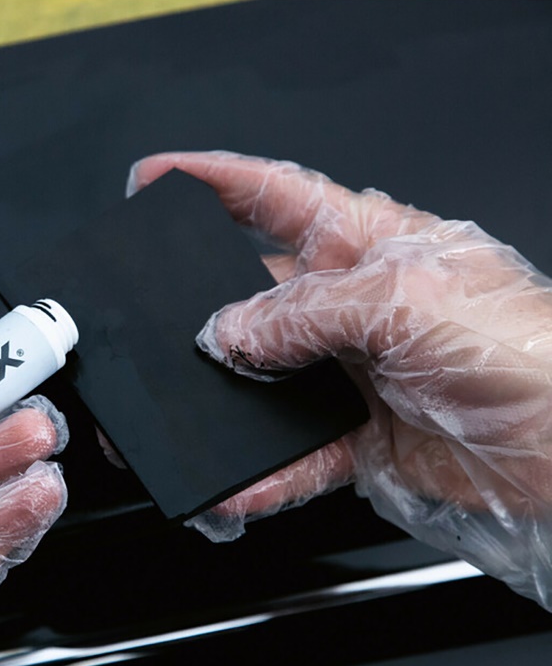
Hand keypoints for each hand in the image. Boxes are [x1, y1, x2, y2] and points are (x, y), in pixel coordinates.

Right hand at [129, 150, 551, 609]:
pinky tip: (237, 485)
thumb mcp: (408, 303)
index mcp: (370, 244)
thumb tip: (228, 332)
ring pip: (260, 383)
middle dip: (198, 309)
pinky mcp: (357, 438)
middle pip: (252, 296)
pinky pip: (290, 456)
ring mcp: (350, 373)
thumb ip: (306, 312)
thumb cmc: (530, 353)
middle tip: (150, 324)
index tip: (155, 180)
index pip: (275, 196)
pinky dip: (259, 476)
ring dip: (220, 403)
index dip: (211, 180)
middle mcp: (353, 305)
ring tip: (181, 415)